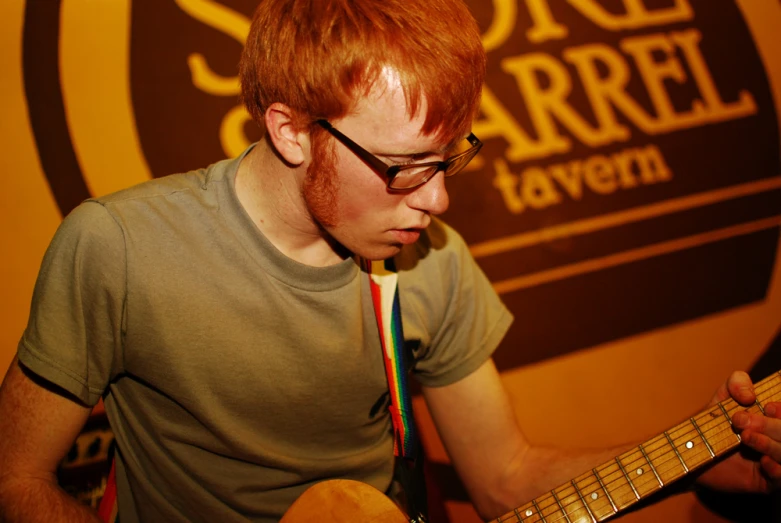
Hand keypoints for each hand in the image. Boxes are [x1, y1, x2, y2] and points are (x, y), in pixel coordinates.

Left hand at [697, 371, 780, 492]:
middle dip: (769, 426)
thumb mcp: (723, 397)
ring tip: (745, 437)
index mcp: (776, 420)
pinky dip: (777, 469)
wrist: (693, 453)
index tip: (768, 407)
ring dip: (770, 445)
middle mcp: (779, 439)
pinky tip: (764, 462)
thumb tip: (750, 395)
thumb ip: (736, 383)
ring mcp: (777, 461)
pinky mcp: (768, 481)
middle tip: (740, 421)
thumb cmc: (714, 422)